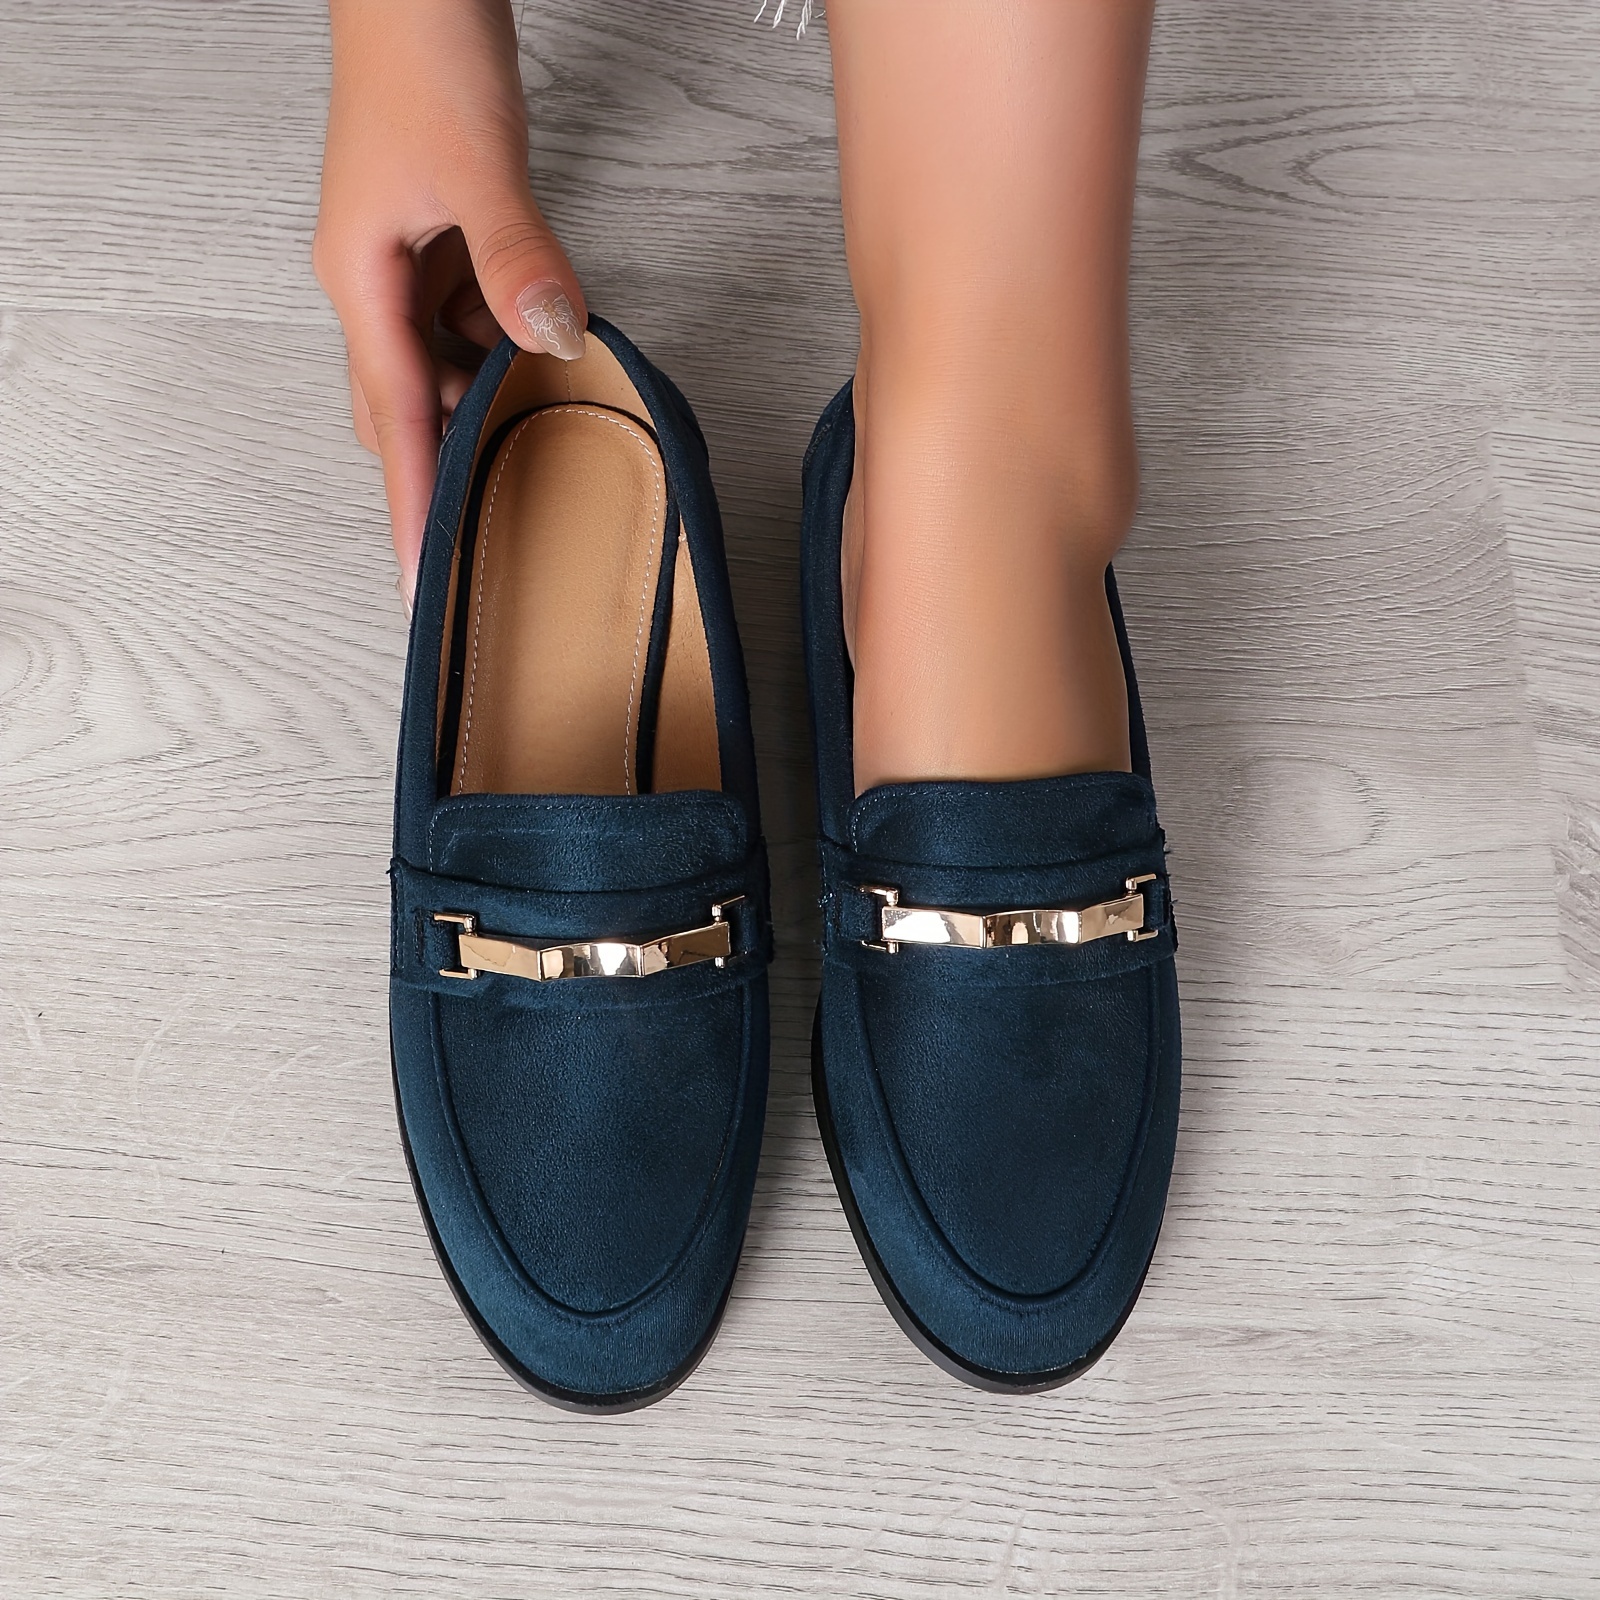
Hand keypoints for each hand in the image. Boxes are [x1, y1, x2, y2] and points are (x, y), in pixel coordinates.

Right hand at [313, 0, 585, 606]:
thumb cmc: (421, 53)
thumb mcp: (477, 166)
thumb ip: (515, 258)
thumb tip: (552, 339)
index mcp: (362, 281)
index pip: (393, 421)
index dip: (412, 505)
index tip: (421, 581)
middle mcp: (375, 284)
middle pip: (409, 409)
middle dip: (443, 473)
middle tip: (484, 544)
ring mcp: (406, 264)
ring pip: (444, 368)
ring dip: (487, 405)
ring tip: (537, 454)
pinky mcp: (440, 241)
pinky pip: (471, 321)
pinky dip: (506, 348)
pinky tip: (548, 355)